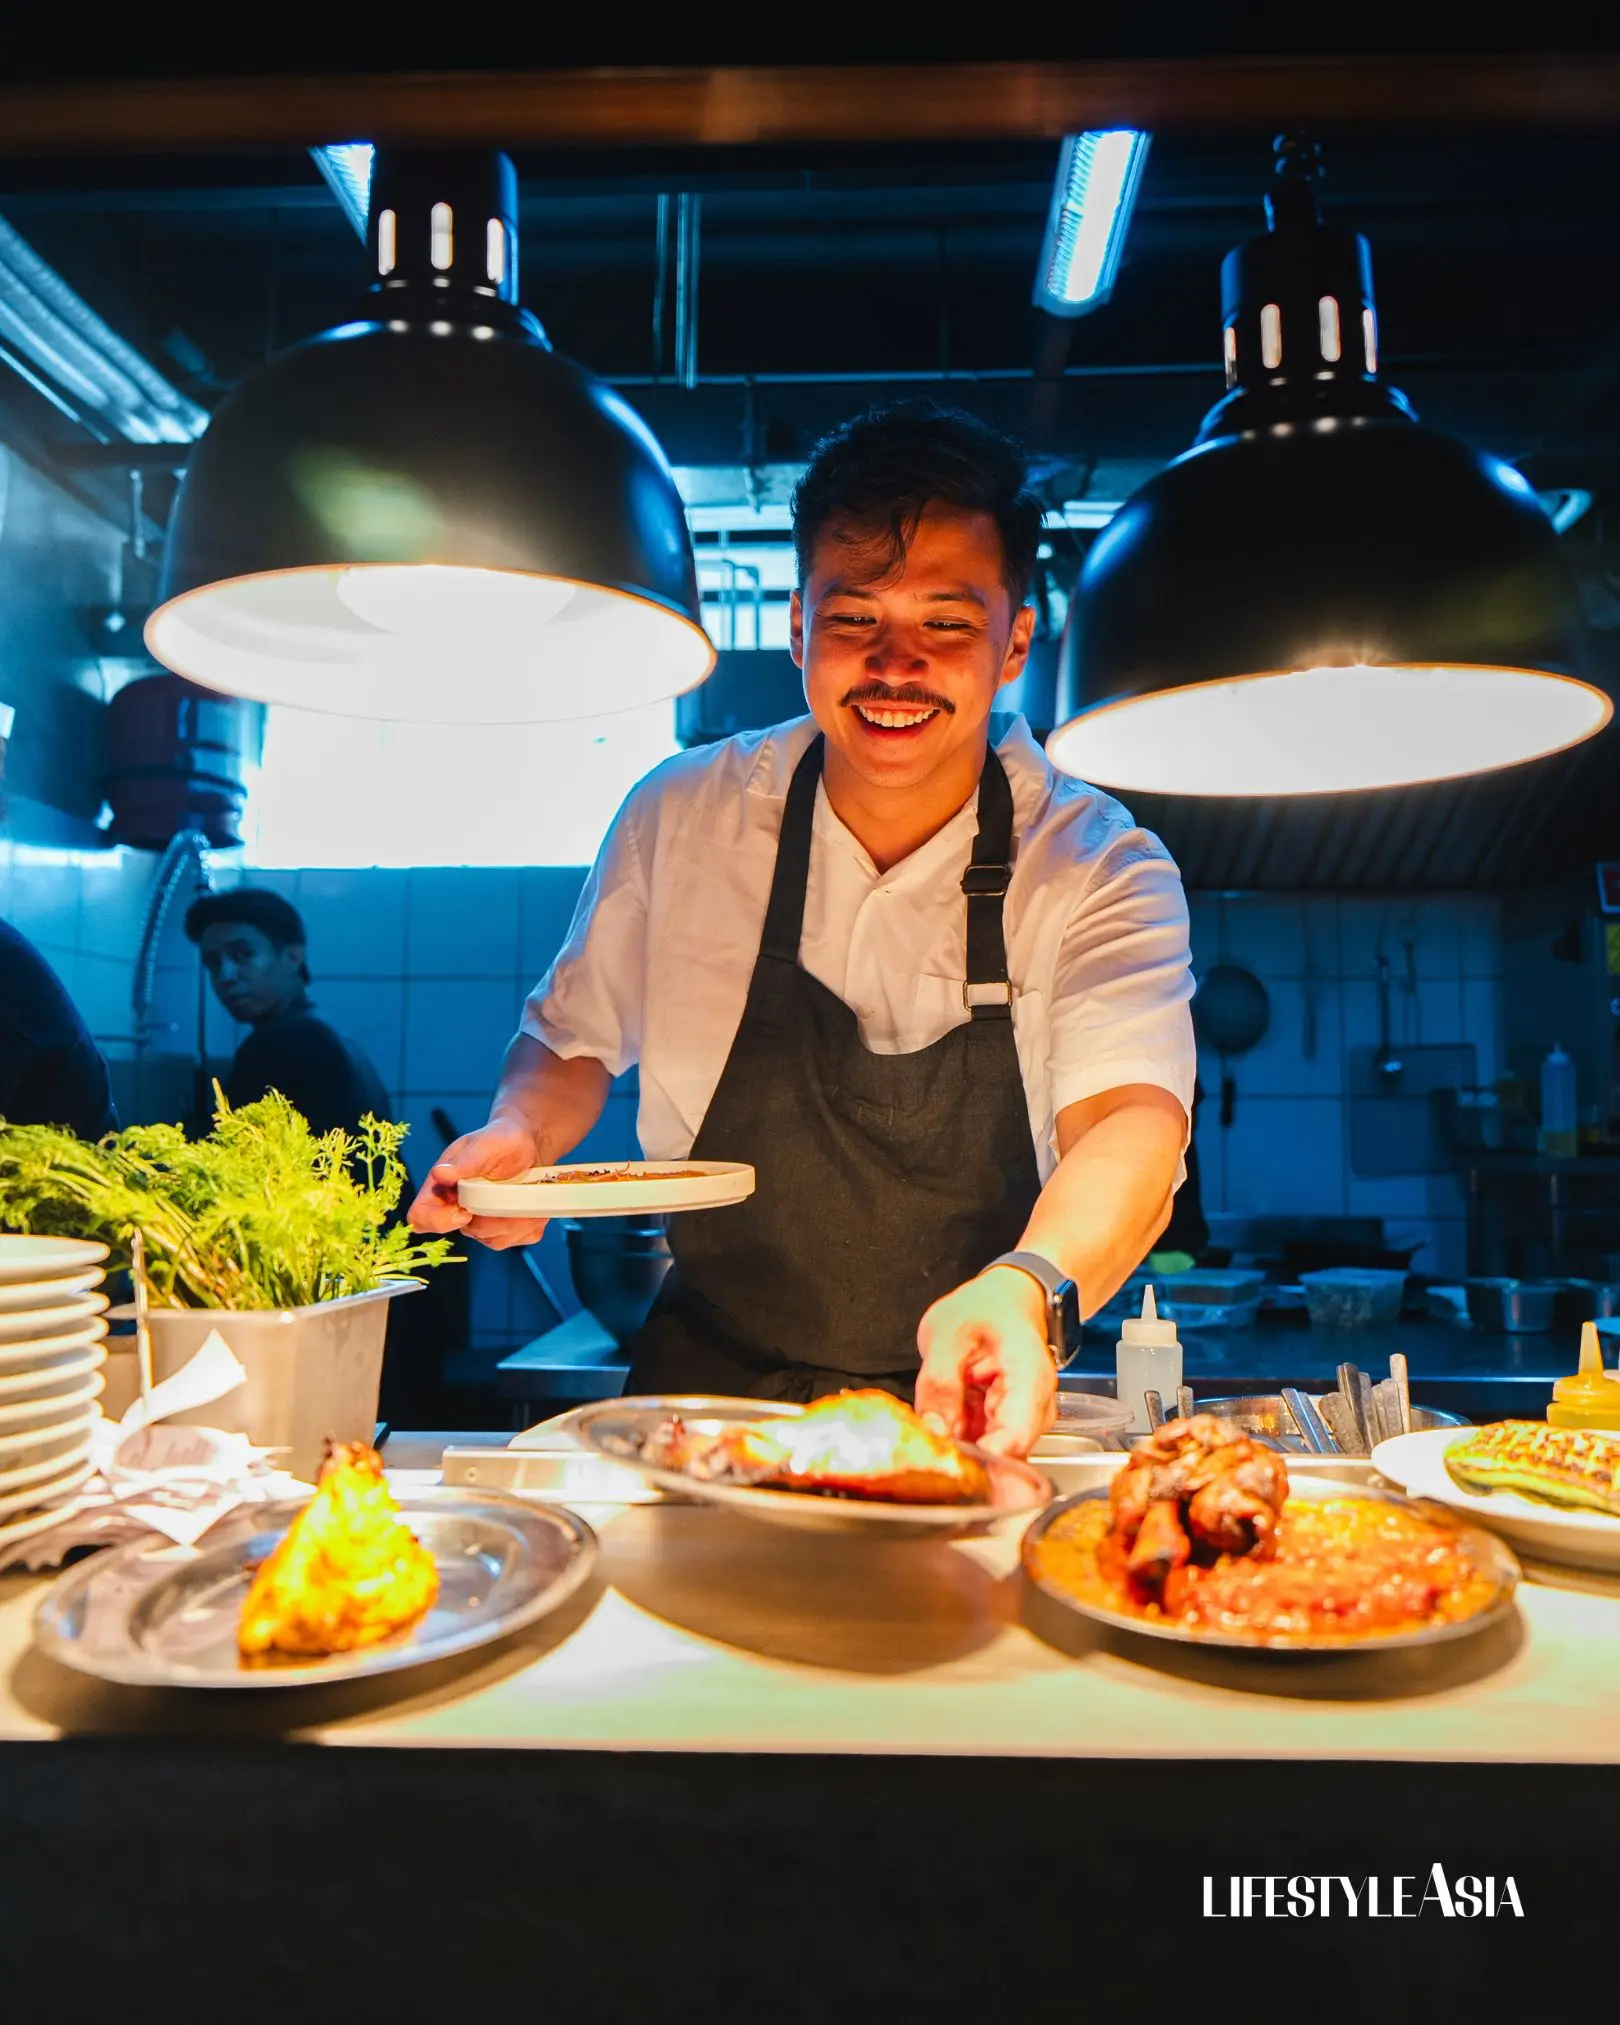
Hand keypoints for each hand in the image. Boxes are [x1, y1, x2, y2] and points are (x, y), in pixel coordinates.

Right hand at [407, 1117, 546, 1250]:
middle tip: (515, 1193)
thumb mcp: (483, 1145)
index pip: (421, 1217)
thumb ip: (464, 1162)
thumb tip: (439, 1173)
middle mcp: (458, 1210)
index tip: (465, 1211)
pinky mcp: (506, 1231)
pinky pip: (517, 1239)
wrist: (528, 1145)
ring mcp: (482, 1224)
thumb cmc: (499, 1139)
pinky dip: (531, 1224)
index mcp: (441, 1188)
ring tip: (529, 1193)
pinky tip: (534, 1203)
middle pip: (468, 1231)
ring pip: (495, 1239)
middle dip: (495, 1216)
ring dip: (518, 1219)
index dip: (439, 1221)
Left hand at [914, 1265, 1055, 1458]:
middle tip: (932, 1442)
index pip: (1016, 1435)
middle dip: (966, 1456)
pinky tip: (944, 1417)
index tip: (951, 1458)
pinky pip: (982, 1445)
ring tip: (938, 1415)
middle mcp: (1034, 1407)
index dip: (984, 1457)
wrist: (1003, 1301)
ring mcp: (1021, 1419)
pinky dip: (959, 1439)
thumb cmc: (985, 1308)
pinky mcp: (1005, 1425)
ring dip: (959, 1447)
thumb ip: (939, 1380)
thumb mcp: (949, 1331)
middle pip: (1005, 1454)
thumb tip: (935, 1430)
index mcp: (1029, 1378)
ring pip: (991, 1455)